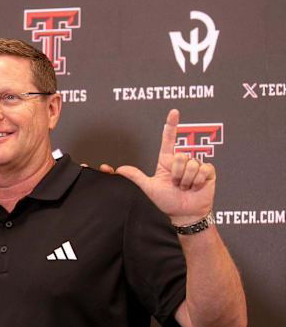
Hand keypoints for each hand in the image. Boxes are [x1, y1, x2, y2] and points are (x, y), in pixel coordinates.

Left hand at [105, 109, 214, 224]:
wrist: (183, 214)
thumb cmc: (165, 202)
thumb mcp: (148, 188)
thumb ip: (135, 177)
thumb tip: (119, 169)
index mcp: (167, 161)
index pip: (169, 140)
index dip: (171, 125)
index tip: (174, 112)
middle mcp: (181, 161)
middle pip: (180, 155)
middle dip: (176, 173)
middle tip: (176, 184)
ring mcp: (195, 166)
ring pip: (191, 163)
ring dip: (186, 179)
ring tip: (185, 187)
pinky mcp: (208, 172)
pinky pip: (202, 169)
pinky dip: (196, 181)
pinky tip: (195, 188)